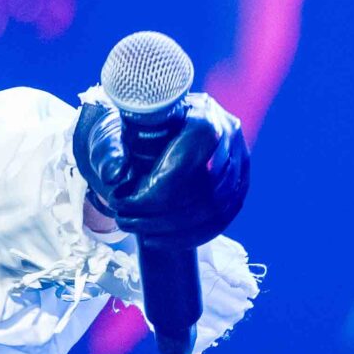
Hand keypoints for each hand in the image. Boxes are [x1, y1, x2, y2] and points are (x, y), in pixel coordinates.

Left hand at [72, 93, 250, 248]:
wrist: (158, 120)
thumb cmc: (135, 126)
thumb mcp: (118, 129)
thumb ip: (112, 152)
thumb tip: (113, 177)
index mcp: (201, 113)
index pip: (186, 165)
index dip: (154, 194)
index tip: (123, 205)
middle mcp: (228, 133)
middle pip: (203, 191)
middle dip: (161, 216)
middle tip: (127, 222)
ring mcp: (240, 158)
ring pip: (216, 208)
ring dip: (175, 230)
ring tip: (141, 233)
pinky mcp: (241, 181)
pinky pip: (224, 218)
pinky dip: (192, 235)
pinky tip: (163, 240)